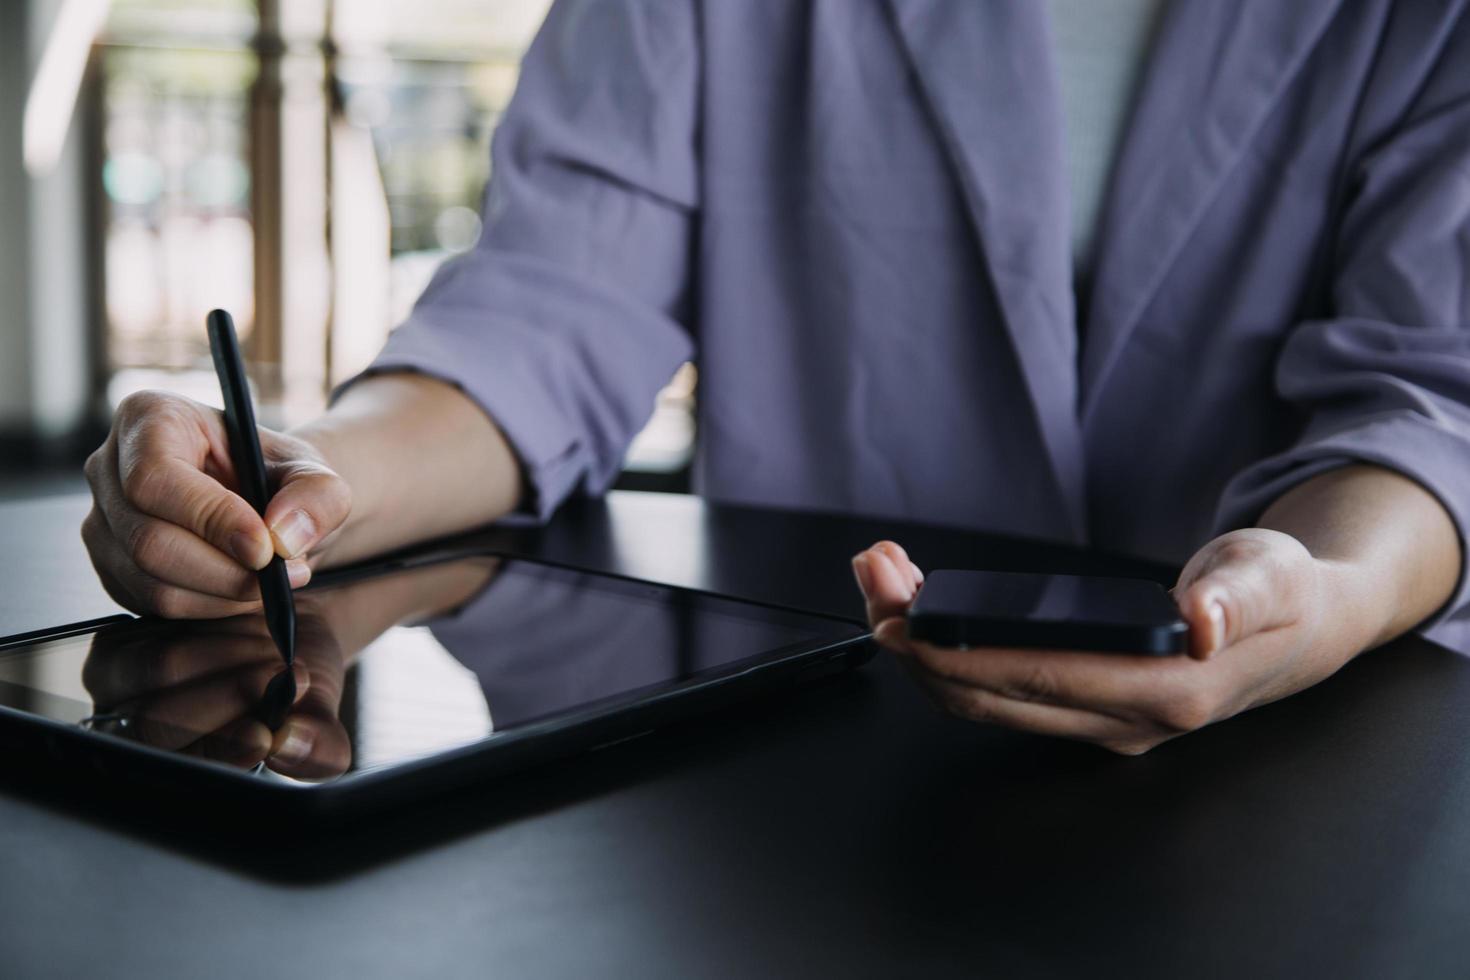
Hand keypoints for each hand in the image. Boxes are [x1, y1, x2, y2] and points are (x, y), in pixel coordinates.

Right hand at [82, 391, 351, 617]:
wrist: (269, 504)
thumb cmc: (280, 477)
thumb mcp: (315, 474)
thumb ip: (317, 496)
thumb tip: (284, 537)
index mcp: (150, 418)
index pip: (155, 477)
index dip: (210, 518)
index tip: (264, 548)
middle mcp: (110, 467)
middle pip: (148, 540)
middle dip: (225, 571)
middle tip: (285, 573)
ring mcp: (104, 521)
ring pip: (151, 582)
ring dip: (224, 594)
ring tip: (274, 579)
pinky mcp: (113, 568)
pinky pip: (153, 606)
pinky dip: (210, 607)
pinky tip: (244, 589)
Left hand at [82, 608, 352, 777]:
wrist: (289, 628)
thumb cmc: (296, 682)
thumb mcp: (320, 718)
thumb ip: (319, 748)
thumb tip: (290, 745)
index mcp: (181, 768)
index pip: (183, 767)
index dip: (222, 749)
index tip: (266, 733)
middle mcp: (134, 736)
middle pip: (159, 718)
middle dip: (234, 693)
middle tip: (291, 674)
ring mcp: (116, 689)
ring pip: (159, 667)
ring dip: (230, 653)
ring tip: (276, 649)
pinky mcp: (116, 642)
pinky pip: (154, 630)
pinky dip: (210, 623)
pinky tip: (246, 623)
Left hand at [853, 530, 1360, 754]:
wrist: (1299, 633)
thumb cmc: (1281, 596)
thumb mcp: (1271, 577)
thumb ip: (1239, 598)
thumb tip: (1205, 621)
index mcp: (1166, 690)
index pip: (1040, 680)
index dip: (962, 657)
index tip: (902, 627)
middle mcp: (1122, 720)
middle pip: (991, 696)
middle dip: (918, 643)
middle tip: (872, 579)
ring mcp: (1098, 720)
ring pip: (984, 698)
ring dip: (923, 646)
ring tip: (883, 580)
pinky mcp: (1083, 707)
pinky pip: (998, 689)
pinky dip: (949, 650)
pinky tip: (922, 606)